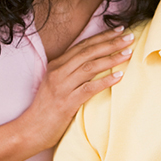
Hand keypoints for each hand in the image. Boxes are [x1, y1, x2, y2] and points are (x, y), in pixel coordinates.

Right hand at [18, 26, 134, 149]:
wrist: (30, 130)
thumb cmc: (46, 109)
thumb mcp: (56, 84)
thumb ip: (71, 72)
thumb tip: (95, 63)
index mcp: (56, 65)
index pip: (83, 45)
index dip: (102, 36)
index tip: (119, 30)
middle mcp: (58, 72)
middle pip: (88, 52)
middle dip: (111, 43)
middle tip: (129, 37)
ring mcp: (62, 87)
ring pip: (90, 67)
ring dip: (111, 58)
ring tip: (128, 53)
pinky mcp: (67, 103)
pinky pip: (89, 88)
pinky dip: (105, 81)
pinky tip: (119, 76)